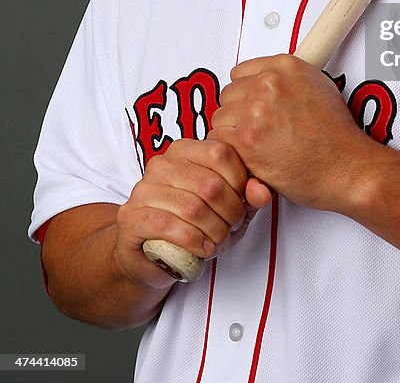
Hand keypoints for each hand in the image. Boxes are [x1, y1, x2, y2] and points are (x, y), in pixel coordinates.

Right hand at [115, 138, 251, 285]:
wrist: (148, 254)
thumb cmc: (192, 224)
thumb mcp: (228, 207)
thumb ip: (248, 195)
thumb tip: (263, 192)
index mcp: (186, 150)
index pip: (222, 153)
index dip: (240, 182)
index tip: (244, 203)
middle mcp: (162, 164)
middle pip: (210, 184)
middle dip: (230, 213)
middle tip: (232, 228)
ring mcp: (143, 188)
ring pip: (192, 208)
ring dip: (214, 231)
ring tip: (218, 241)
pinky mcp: (131, 216)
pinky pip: (169, 226)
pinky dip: (194, 241)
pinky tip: (203, 249)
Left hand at [209, 54, 373, 210]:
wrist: (346, 165)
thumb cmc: (337, 135)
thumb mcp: (319, 86)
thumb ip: (289, 79)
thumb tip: (269, 81)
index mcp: (285, 67)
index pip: (240, 72)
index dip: (245, 93)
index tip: (250, 105)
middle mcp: (269, 84)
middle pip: (228, 95)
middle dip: (238, 114)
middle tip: (255, 130)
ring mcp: (256, 111)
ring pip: (219, 118)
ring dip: (232, 134)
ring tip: (255, 145)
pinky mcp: (247, 140)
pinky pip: (218, 141)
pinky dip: (231, 152)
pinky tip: (249, 157)